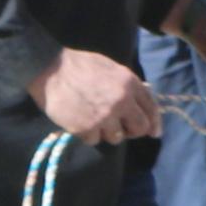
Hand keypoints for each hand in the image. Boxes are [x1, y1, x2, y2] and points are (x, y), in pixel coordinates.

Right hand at [28, 45, 161, 142]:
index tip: (154, 132)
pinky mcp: (86, 129)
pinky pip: (95, 140)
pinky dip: (89, 134)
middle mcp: (121, 102)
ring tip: (95, 120)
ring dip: (108, 133)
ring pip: (117, 138)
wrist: (51, 70)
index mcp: (130, 84)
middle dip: (133, 131)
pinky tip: (81, 121)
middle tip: (122, 128)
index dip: (154, 123)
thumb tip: (139, 103)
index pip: (151, 108)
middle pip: (139, 129)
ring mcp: (104, 117)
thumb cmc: (80, 65)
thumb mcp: (112, 68)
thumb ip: (128, 86)